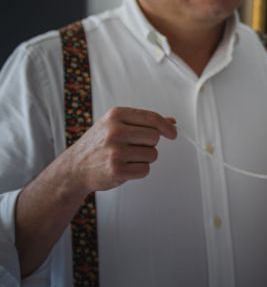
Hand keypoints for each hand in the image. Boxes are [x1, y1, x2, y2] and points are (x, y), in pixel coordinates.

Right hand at [55, 107, 176, 195]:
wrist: (75, 167)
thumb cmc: (99, 143)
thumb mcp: (116, 124)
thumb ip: (143, 122)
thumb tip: (171, 122)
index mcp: (116, 115)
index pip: (152, 118)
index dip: (167, 127)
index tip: (173, 133)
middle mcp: (115, 131)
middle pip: (155, 137)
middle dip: (150, 144)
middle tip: (134, 147)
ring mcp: (115, 151)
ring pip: (152, 154)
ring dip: (144, 158)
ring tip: (126, 158)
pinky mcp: (116, 170)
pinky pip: (145, 170)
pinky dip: (139, 171)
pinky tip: (125, 168)